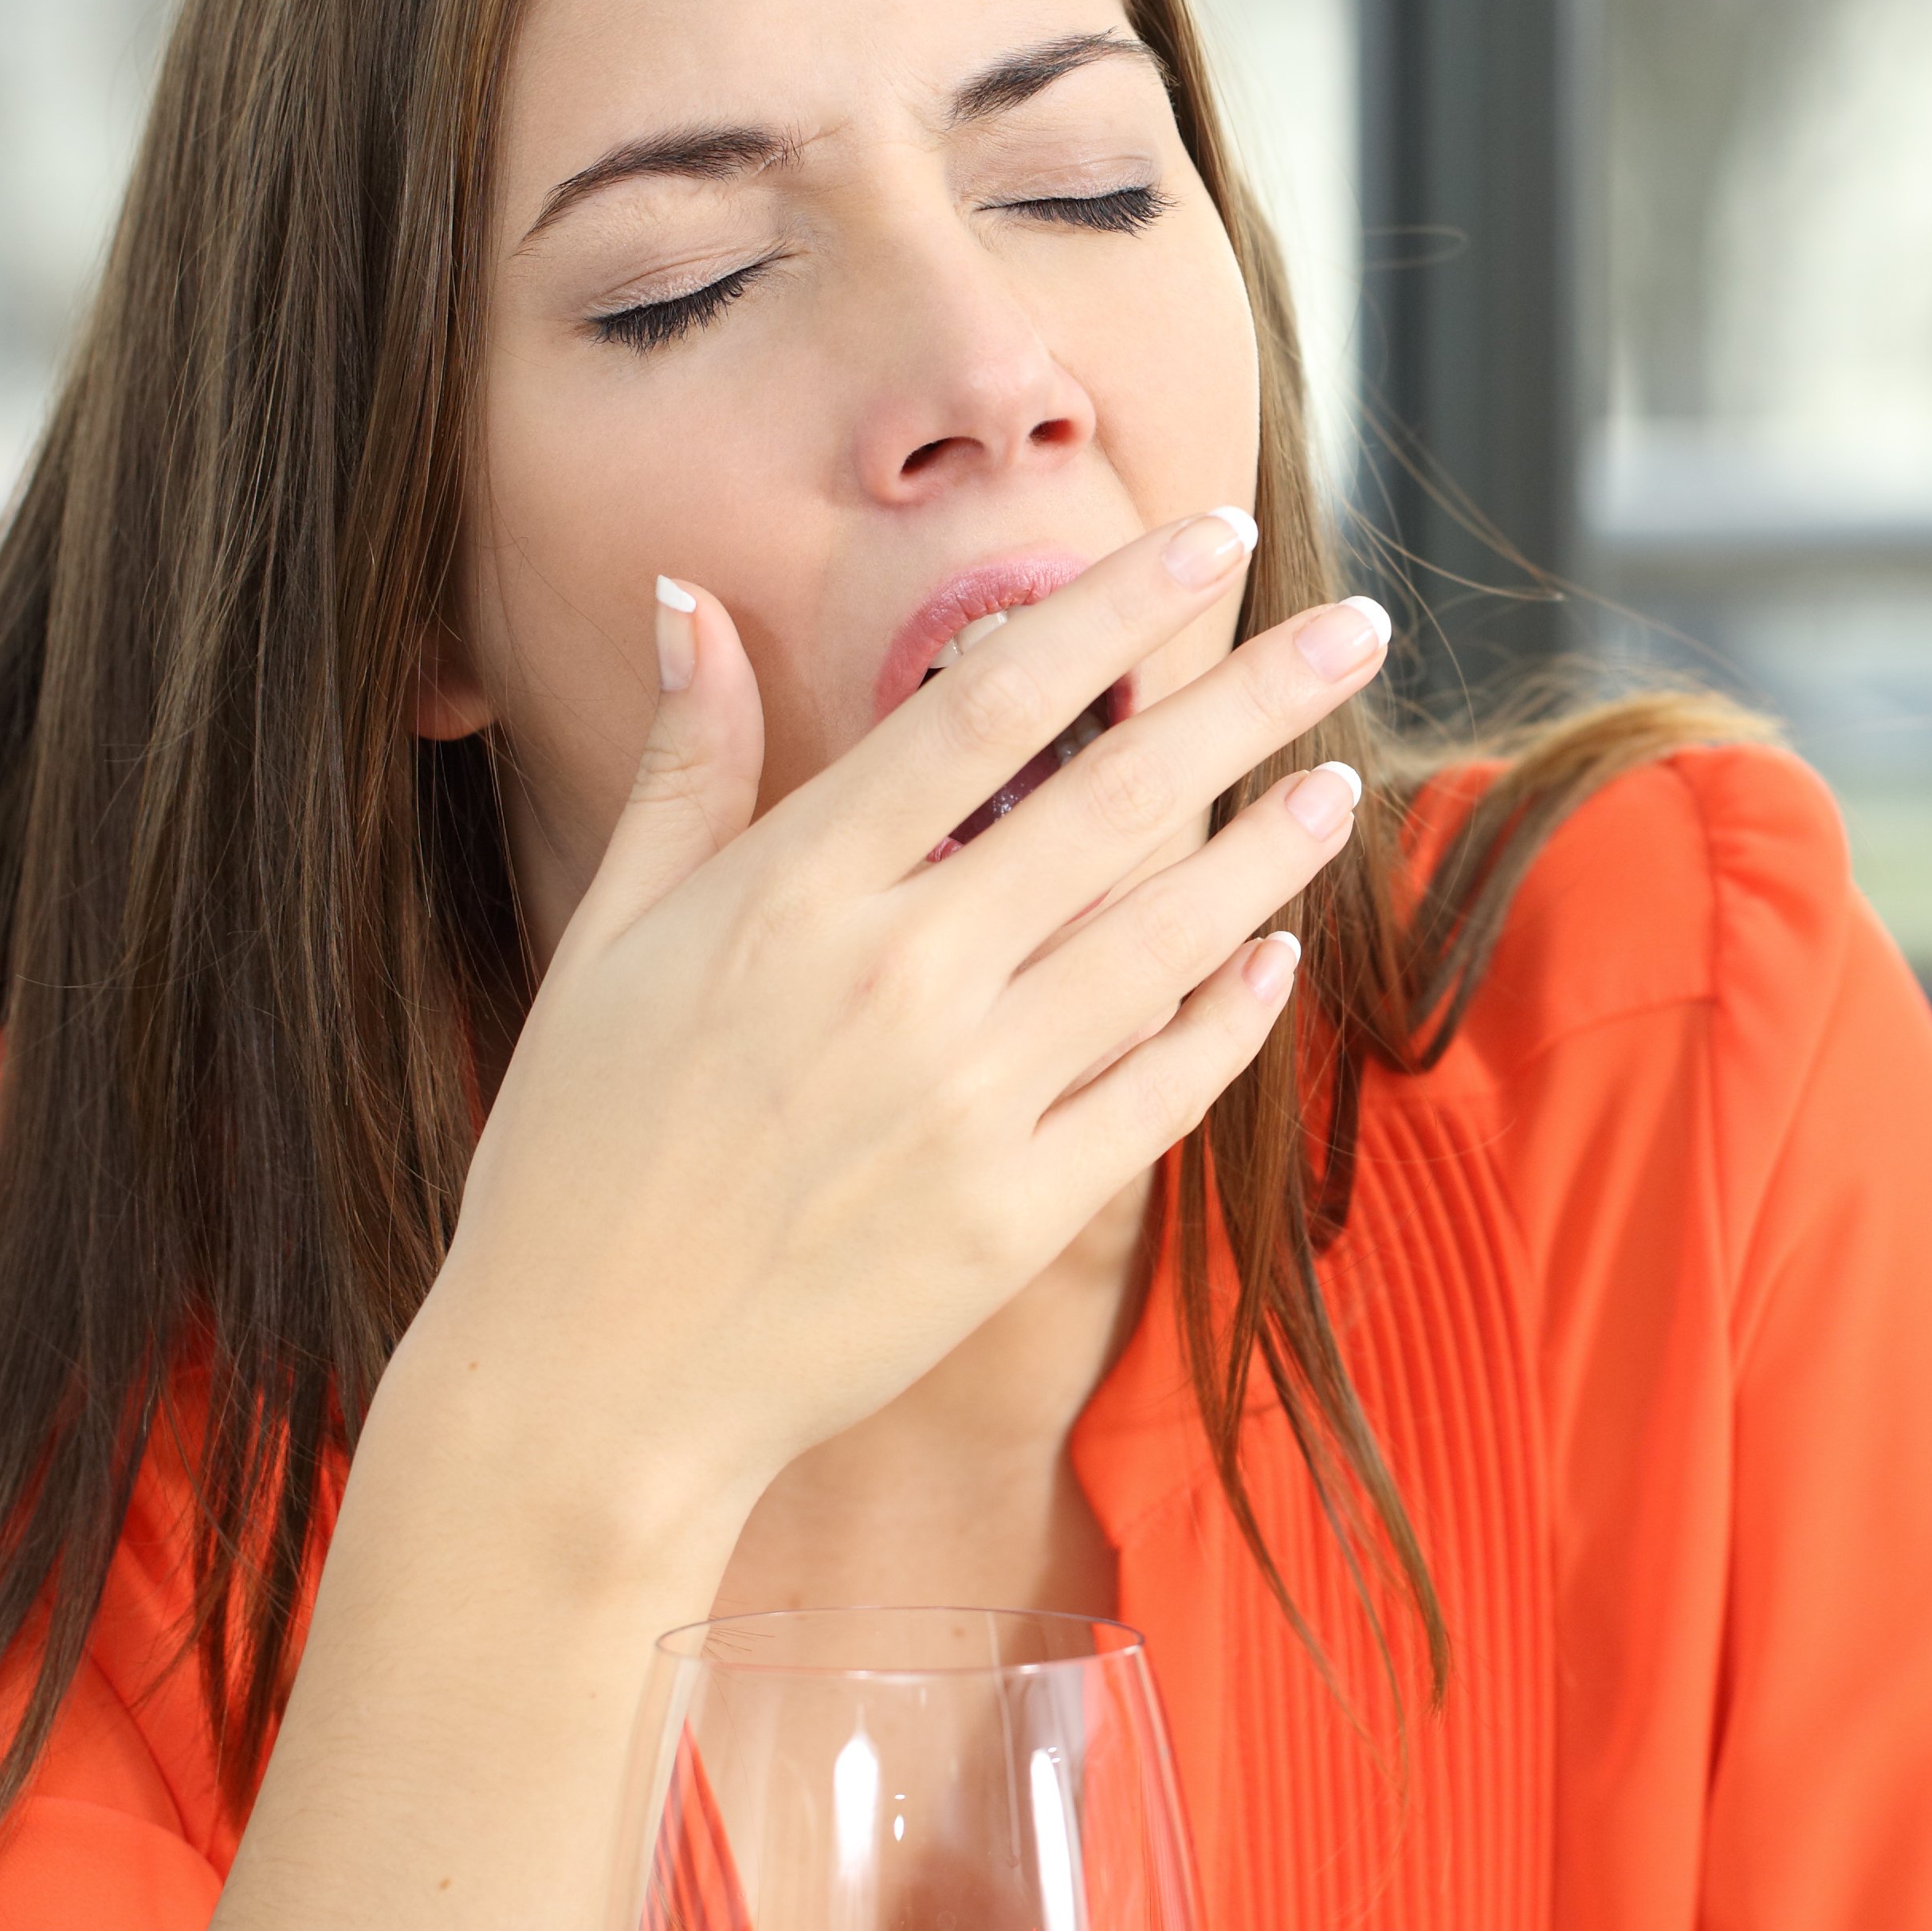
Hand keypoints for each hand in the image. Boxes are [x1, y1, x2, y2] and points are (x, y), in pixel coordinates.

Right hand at [388, 507, 1392, 1579]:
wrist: (588, 1387)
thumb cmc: (575, 1155)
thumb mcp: (604, 939)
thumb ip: (682, 767)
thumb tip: (692, 601)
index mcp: (794, 893)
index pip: (989, 705)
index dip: (1113, 611)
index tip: (1208, 543)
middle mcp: (898, 979)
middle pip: (1114, 800)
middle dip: (1249, 701)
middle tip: (1356, 630)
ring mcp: (967, 1102)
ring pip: (1161, 940)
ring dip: (1267, 851)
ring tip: (1341, 779)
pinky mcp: (1013, 1217)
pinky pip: (1156, 1093)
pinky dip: (1227, 1019)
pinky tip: (1277, 957)